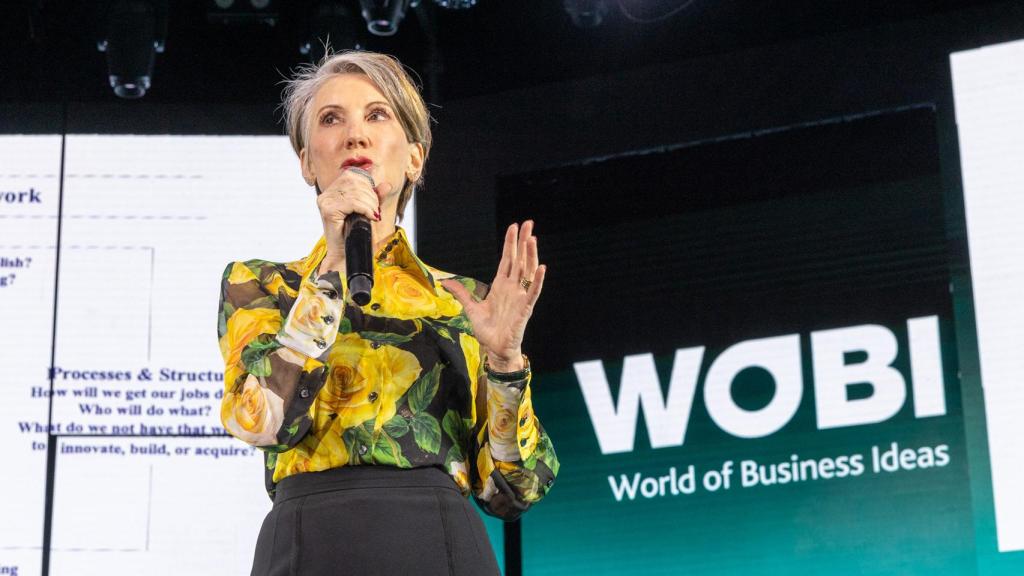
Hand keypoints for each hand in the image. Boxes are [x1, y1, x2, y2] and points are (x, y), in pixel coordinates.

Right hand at [316, 167, 391, 264]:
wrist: (344, 253)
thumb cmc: (353, 232)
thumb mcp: (366, 210)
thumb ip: (375, 197)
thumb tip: (386, 185)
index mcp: (332, 190)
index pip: (351, 175)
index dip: (367, 184)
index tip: (374, 200)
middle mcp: (326, 194)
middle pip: (354, 183)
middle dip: (371, 196)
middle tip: (376, 211)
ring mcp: (325, 201)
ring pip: (355, 193)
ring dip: (370, 204)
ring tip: (374, 215)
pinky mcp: (328, 210)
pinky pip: (353, 203)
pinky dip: (366, 209)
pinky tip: (371, 217)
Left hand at [441, 221, 546, 370]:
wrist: (495, 349)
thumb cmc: (487, 330)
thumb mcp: (471, 308)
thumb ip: (462, 293)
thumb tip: (446, 282)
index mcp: (501, 285)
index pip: (508, 259)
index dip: (510, 243)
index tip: (513, 227)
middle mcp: (513, 287)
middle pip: (520, 259)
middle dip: (523, 241)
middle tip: (528, 223)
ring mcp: (520, 296)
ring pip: (528, 271)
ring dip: (531, 255)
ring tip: (532, 238)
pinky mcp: (525, 308)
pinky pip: (533, 292)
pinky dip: (537, 280)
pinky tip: (541, 268)